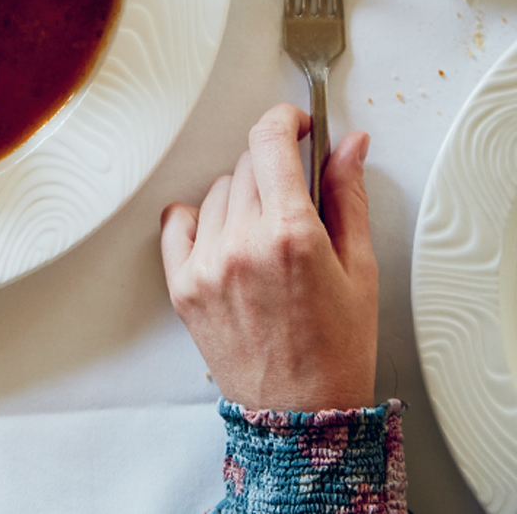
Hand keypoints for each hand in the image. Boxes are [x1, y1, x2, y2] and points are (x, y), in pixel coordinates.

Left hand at [160, 102, 377, 411]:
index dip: (284, 120)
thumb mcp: (359, 269)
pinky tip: (224, 238)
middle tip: (294, 201)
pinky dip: (199, 221)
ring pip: (218, 191)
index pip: (269, 140)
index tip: (296, 125)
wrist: (302, 418)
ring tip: (267, 238)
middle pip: (247, 164)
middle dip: (274, 170)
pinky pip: (178, 221)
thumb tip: (349, 144)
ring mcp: (207, 265)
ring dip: (242, 198)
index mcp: (290, 234)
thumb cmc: (337, 349)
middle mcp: (242, 243)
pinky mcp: (183, 286)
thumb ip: (348, 196)